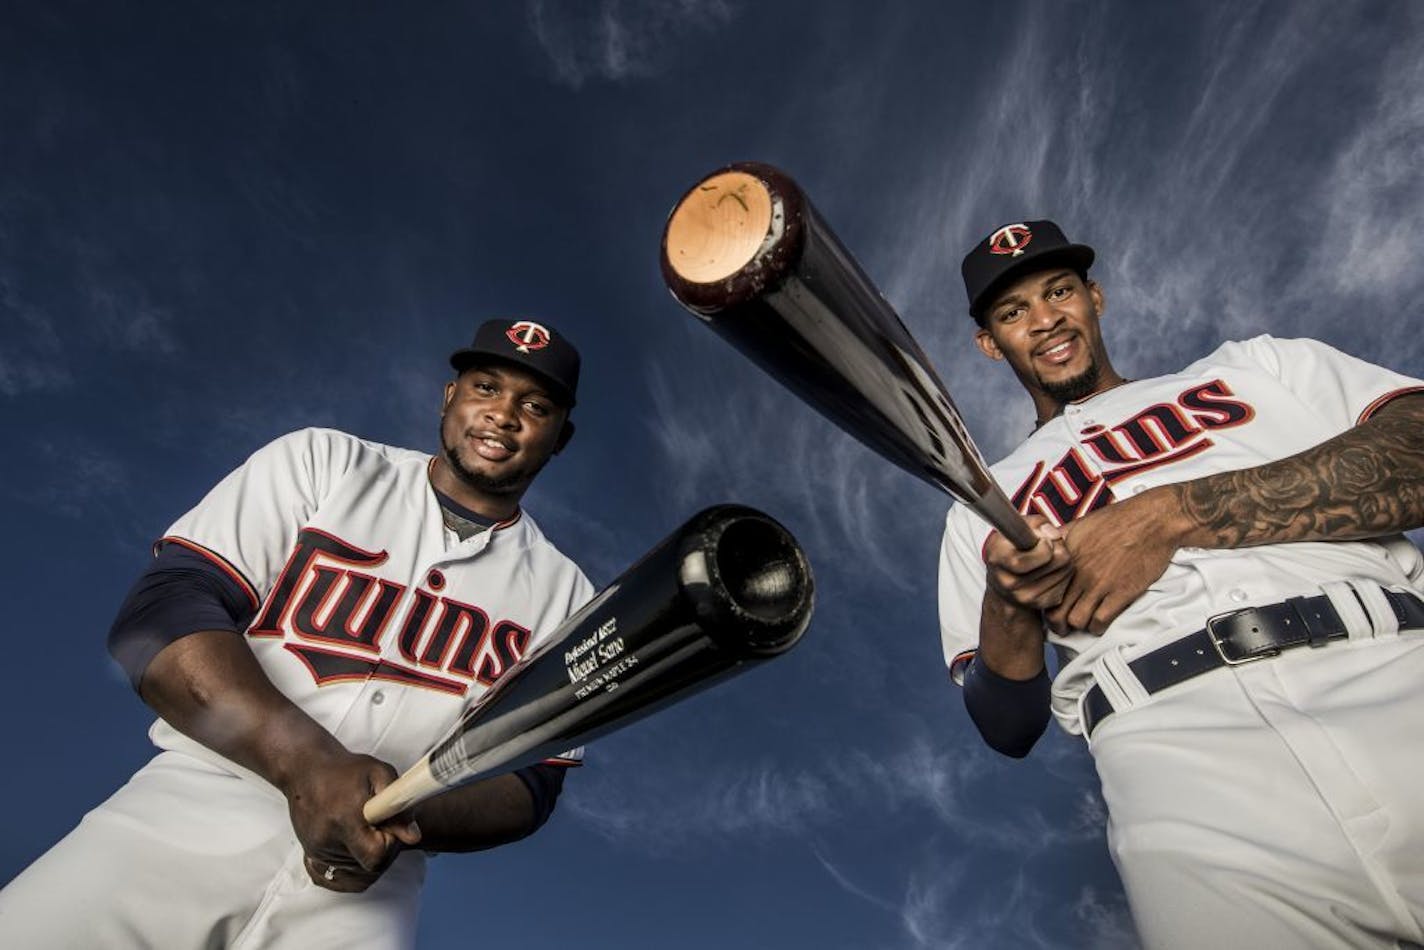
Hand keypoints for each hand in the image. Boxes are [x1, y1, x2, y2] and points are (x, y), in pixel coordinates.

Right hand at [283, 750, 422, 891]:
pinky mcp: (311, 856)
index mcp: (345, 820)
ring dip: (368, 858)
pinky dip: (350, 871)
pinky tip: (356, 849)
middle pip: (367, 869)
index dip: (391, 845)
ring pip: (355, 875)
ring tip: (367, 831)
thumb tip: (413, 836)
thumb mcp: (380, 774)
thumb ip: (400, 804)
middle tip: (381, 827)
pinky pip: (336, 879)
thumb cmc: (345, 770)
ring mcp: (317, 851)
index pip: (376, 855)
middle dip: (382, 853)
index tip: (389, 825)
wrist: (307, 769)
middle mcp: (327, 840)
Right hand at [983, 515, 1072, 611]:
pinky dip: (1064, 576)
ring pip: (1066, 572)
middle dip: (1060, 548)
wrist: (1002, 583)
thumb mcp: (1015, 530)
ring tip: (1051, 557)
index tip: (1044, 541)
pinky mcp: (1040, 604)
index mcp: (998, 559)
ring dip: (1064, 561)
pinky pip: (1066, 586)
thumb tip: (1054, 536)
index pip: (1027, 559)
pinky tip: (1052, 571)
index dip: (1044, 546)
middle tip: (1051, 546)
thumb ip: (1036, 524)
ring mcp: (1024, 597)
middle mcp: (1008, 582)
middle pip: (1057, 561)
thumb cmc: (1011, 549)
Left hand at [1047, 486, 1186, 634]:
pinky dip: (1098, 627)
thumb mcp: (1081, 523)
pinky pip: (1100, 621)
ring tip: (1084, 623)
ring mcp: (1100, 584)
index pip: (1044, 590)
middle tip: (1062, 627)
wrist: (1153, 520)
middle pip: (1056, 612)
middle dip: (1057, 624)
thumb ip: (1060, 538)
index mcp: (1067, 557)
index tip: (1051, 607)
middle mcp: (1079, 573)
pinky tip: (1100, 622)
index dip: (1045, 604)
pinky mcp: (1121, 593)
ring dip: (1078, 627)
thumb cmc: (1119, 519)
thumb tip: (1045, 544)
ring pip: (1076, 621)